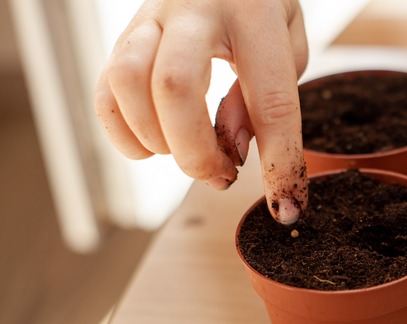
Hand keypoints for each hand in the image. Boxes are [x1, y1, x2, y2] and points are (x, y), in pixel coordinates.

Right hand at [94, 0, 308, 223]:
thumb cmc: (263, 4)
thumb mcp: (288, 42)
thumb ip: (270, 94)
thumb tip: (231, 147)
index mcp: (254, 13)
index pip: (271, 100)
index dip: (279, 162)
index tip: (286, 208)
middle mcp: (194, 9)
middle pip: (174, 88)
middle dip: (195, 152)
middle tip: (221, 176)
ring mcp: (151, 19)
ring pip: (127, 83)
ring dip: (156, 139)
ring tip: (188, 154)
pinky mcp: (125, 34)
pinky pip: (105, 89)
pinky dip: (123, 133)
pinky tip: (154, 147)